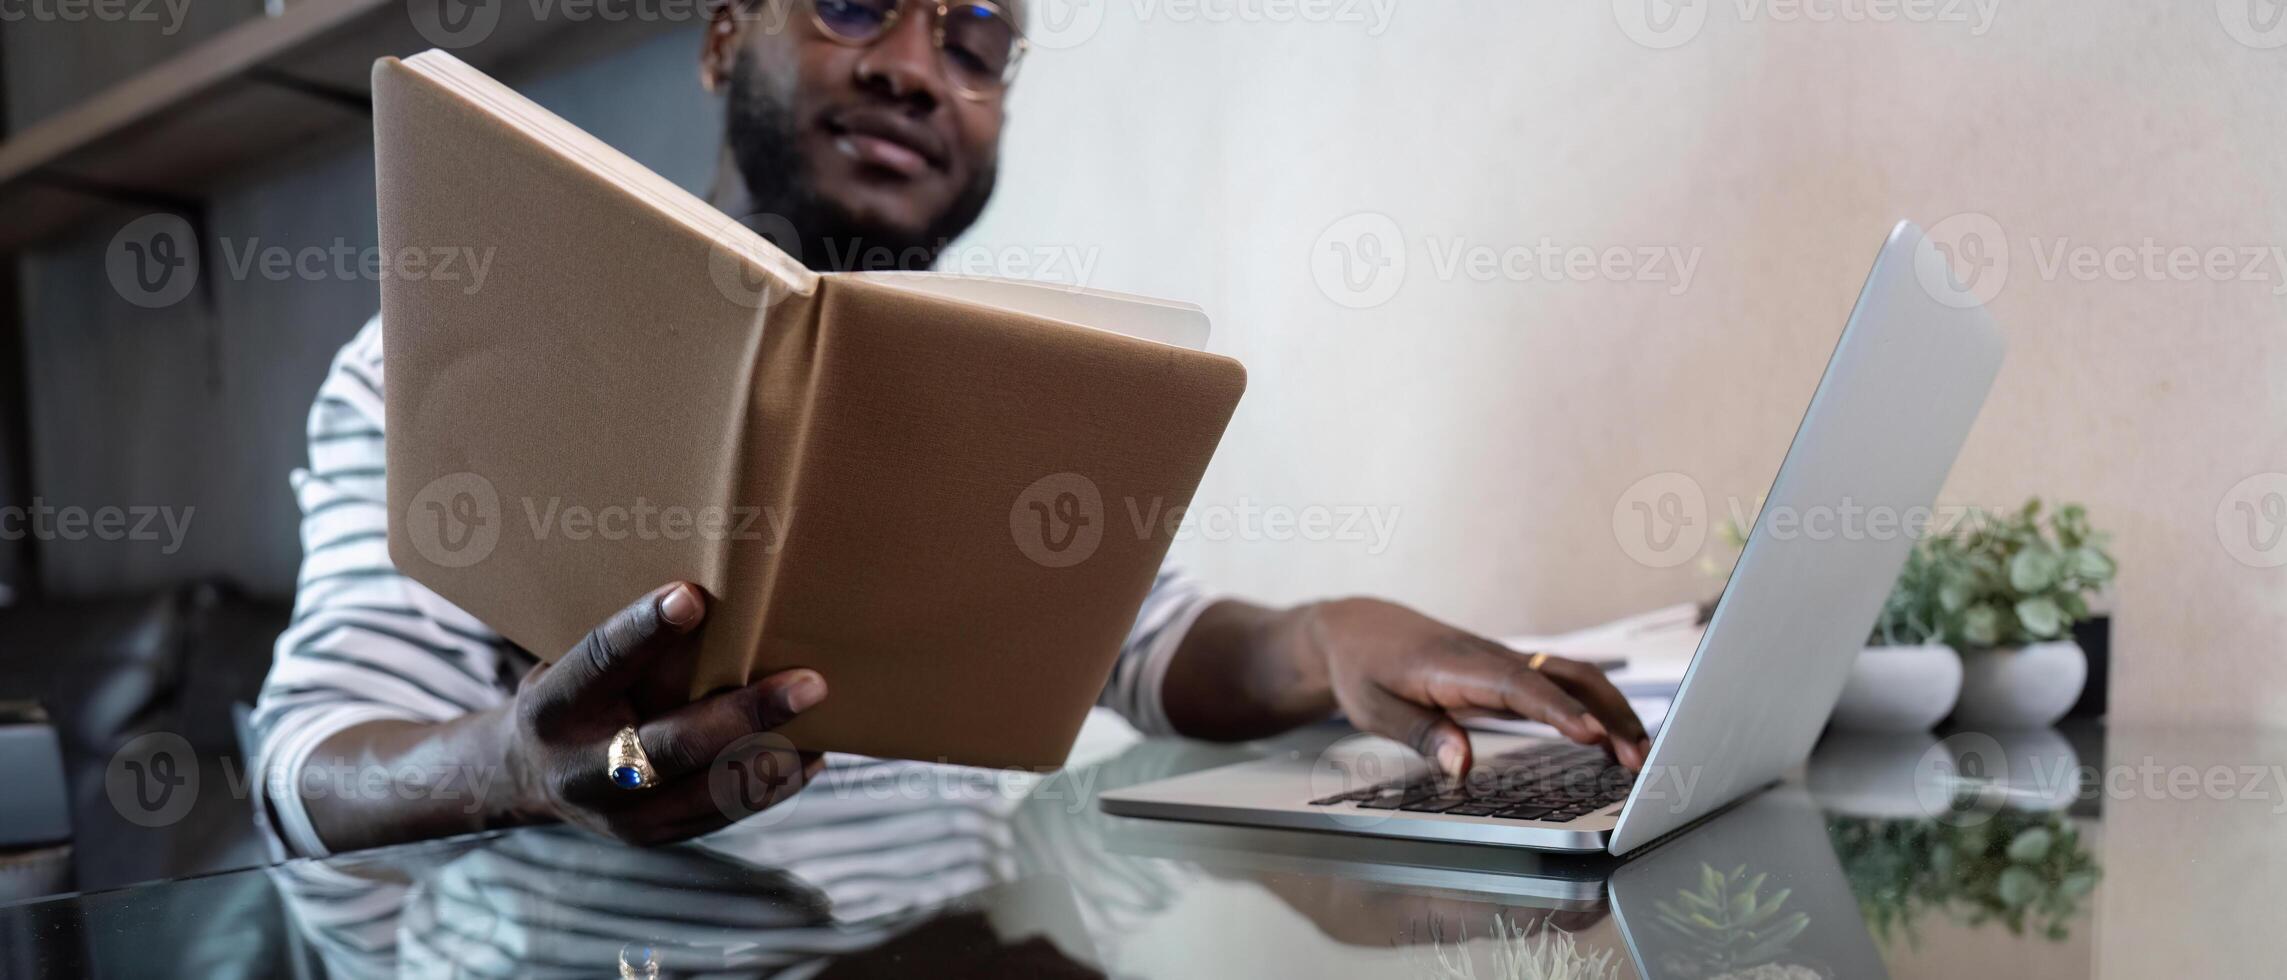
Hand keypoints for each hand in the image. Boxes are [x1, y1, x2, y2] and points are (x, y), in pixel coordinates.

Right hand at [503, 582, 826, 844]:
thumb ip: (633, 651)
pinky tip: (810, 753)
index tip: (690, 596)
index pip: (600, 663)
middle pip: (674, 745)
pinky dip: (773, 782)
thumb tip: (717, 601)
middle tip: (809, 684)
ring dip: (776, 753)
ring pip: (712, 789)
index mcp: (556, 710)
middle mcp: (584, 771)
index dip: (642, 631)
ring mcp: (620, 815)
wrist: (528, 776)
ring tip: (825, 719)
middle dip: (747, 714)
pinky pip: (726, 812)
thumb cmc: (574, 696)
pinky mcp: (654, 838)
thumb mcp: (576, 665)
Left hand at [1300, 599, 1649, 776]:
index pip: (1520, 686)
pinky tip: (1611, 737)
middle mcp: (1491, 657)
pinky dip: (1592, 705)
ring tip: (1639, 754)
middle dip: (1606, 712)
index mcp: (1458, 666)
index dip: (1558, 711)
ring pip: (1571, 676)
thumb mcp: (1374, 709)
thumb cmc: (1364, 669)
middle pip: (1564, 675)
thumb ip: (1420, 735)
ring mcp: (1503, 660)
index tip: (1592, 735)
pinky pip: (1559, 682)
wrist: (1356, 629)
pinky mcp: (1507, 670)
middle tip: (1637, 758)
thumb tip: (1462, 766)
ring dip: (1610, 709)